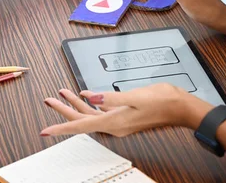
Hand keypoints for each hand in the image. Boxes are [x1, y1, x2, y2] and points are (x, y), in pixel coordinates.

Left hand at [40, 84, 212, 136]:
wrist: (180, 107)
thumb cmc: (162, 101)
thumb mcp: (135, 96)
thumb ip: (111, 97)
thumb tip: (90, 96)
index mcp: (114, 122)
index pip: (81, 125)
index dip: (61, 128)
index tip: (45, 131)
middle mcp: (114, 124)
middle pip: (82, 119)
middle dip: (64, 109)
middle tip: (49, 100)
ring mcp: (119, 120)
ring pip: (90, 114)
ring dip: (75, 104)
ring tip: (62, 93)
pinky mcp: (124, 115)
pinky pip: (101, 111)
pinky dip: (90, 103)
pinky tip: (85, 95)